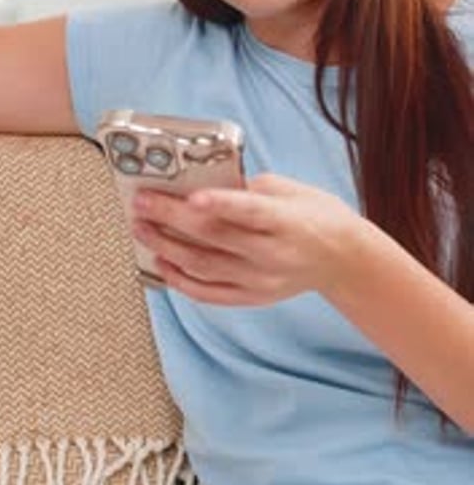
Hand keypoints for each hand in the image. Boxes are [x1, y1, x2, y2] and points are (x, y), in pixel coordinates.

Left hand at [133, 173, 363, 305]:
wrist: (343, 259)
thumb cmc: (316, 216)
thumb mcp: (291, 189)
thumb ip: (249, 188)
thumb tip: (203, 186)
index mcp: (287, 221)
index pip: (249, 212)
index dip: (219, 204)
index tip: (190, 196)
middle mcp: (273, 254)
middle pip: (215, 238)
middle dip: (172, 218)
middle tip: (142, 202)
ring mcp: (261, 281)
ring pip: (204, 267)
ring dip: (167, 247)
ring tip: (142, 228)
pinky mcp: (253, 297)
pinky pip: (209, 293)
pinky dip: (181, 280)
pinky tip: (161, 263)